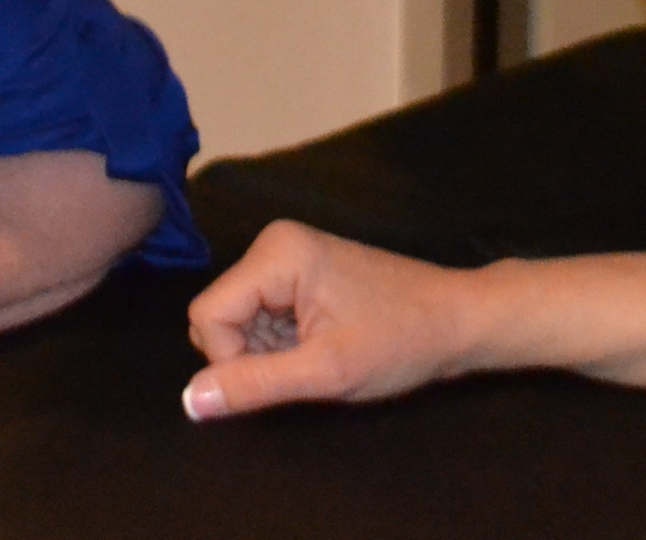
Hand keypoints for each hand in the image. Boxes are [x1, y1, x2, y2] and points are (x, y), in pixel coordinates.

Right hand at [181, 221, 483, 419]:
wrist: (457, 320)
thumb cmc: (399, 341)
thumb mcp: (325, 372)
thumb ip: (253, 384)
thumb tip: (188, 401)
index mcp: (276, 253)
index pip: (207, 316)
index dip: (233, 360)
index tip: (287, 373)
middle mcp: (274, 244)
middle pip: (219, 317)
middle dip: (251, 354)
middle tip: (308, 363)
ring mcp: (287, 256)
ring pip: (238, 322)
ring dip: (271, 352)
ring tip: (322, 352)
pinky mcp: (300, 273)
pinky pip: (262, 317)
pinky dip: (284, 343)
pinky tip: (324, 344)